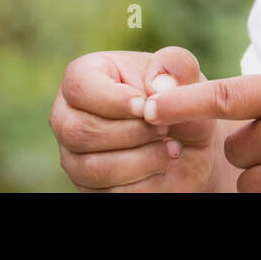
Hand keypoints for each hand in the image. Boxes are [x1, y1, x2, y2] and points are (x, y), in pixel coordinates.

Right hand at [49, 46, 217, 190]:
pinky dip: (144, 182)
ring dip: (142, 160)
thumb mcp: (186, 76)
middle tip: (164, 129)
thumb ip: (177, 66)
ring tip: (171, 148)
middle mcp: (69, 115)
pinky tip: (163, 167)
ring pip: (93, 168)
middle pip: (80, 130)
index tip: (145, 107)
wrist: (190, 143)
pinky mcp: (87, 187)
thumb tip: (157, 82)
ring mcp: (74, 155)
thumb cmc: (180, 100)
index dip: (113, 100)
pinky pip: (108, 193)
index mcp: (87, 75)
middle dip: (132, 133)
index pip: (79, 85)